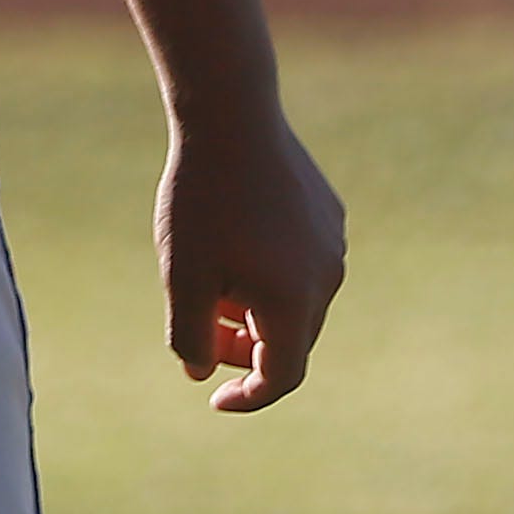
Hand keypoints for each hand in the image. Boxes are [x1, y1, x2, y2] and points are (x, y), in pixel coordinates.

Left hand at [160, 107, 345, 412]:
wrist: (229, 114)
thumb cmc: (201, 198)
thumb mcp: (181, 276)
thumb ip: (190, 337)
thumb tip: (203, 370)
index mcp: (294, 301)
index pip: (282, 376)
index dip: (248, 397)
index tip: (214, 398)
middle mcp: (326, 277)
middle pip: (290, 340)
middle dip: (245, 347)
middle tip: (200, 325)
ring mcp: (332, 242)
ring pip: (297, 301)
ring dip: (256, 309)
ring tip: (212, 277)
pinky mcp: (328, 213)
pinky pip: (302, 263)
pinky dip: (271, 274)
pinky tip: (233, 240)